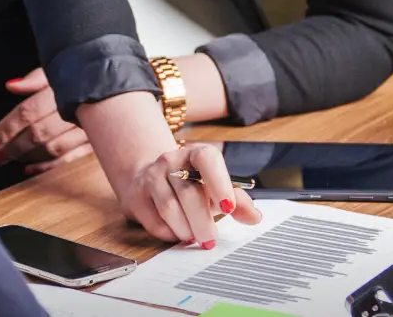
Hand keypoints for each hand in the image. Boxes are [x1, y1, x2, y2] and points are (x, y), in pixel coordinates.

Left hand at [0, 68, 91, 175]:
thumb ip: (36, 77)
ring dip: (28, 157)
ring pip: (54, 148)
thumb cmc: (91, 70)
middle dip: (13, 146)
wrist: (125, 79)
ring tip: (11, 159)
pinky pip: (71, 159)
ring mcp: (89, 128)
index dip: (7, 127)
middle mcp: (78, 109)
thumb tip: (11, 86)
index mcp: (65, 88)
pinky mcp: (98, 142)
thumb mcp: (63, 65)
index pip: (29, 111)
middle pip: (39, 133)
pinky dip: (49, 166)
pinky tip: (32, 169)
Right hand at [118, 143, 261, 246]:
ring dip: (186, 229)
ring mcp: (151, 177)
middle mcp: (171, 160)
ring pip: (170, 209)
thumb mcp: (214, 184)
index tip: (228, 208)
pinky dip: (170, 233)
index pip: (207, 159)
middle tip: (211, 239)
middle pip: (188, 192)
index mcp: (195, 153)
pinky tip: (178, 232)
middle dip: (202, 221)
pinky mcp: (137, 196)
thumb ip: (237, 199)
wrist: (149, 176)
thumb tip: (255, 217)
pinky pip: (155, 222)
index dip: (219, 183)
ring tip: (194, 235)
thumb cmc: (190, 182)